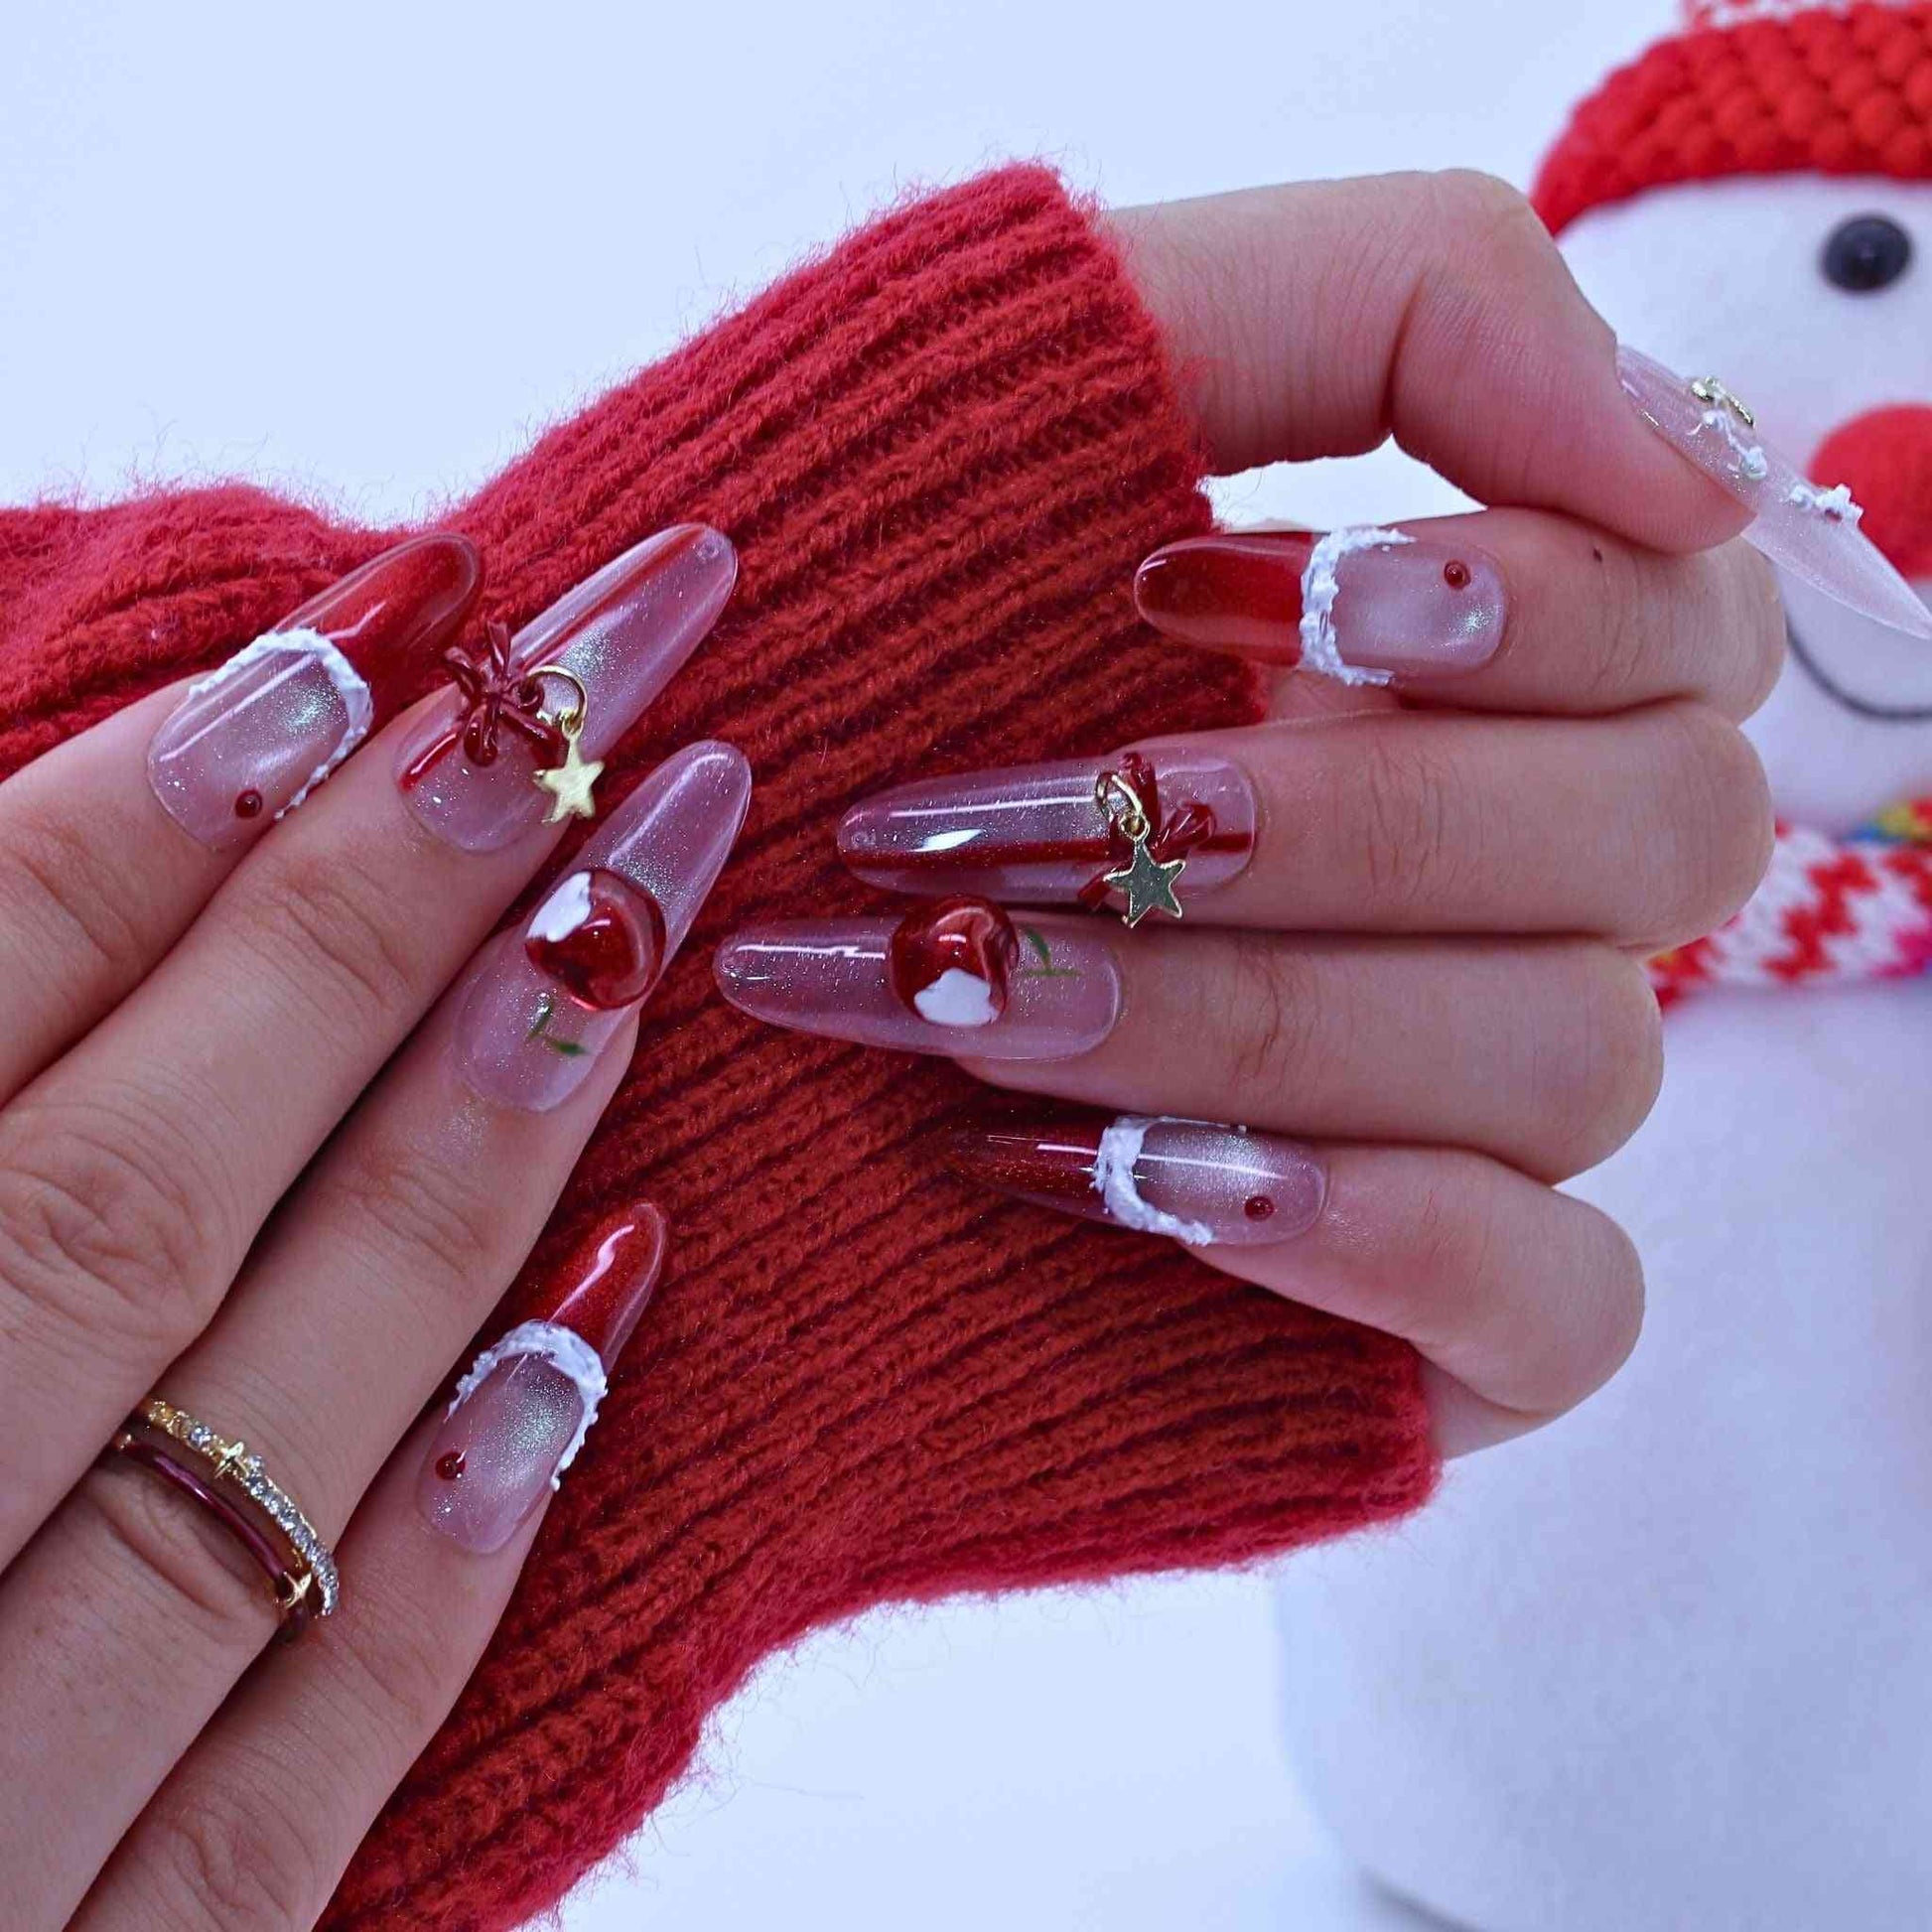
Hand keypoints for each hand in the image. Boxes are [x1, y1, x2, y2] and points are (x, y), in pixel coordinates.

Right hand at [0, 526, 745, 1925]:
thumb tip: (53, 847)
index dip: (120, 834)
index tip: (350, 645)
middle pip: (108, 1208)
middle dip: (365, 923)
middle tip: (574, 693)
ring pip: (243, 1450)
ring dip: (469, 1158)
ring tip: (639, 905)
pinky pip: (304, 1772)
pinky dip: (458, 1530)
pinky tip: (619, 1288)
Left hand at [714, 171, 1789, 1457]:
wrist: (607, 928)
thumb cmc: (818, 650)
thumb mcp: (1039, 394)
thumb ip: (1384, 306)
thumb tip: (1680, 454)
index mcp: (1460, 672)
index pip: (1687, 614)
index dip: (1515, 596)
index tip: (1191, 596)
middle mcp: (1503, 882)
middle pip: (1655, 836)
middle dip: (1316, 824)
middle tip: (995, 828)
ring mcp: (1475, 1103)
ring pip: (1576, 1057)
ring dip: (1258, 1019)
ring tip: (963, 1006)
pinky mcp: (1423, 1308)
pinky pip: (1558, 1303)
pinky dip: (1379, 1236)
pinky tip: (1148, 1183)